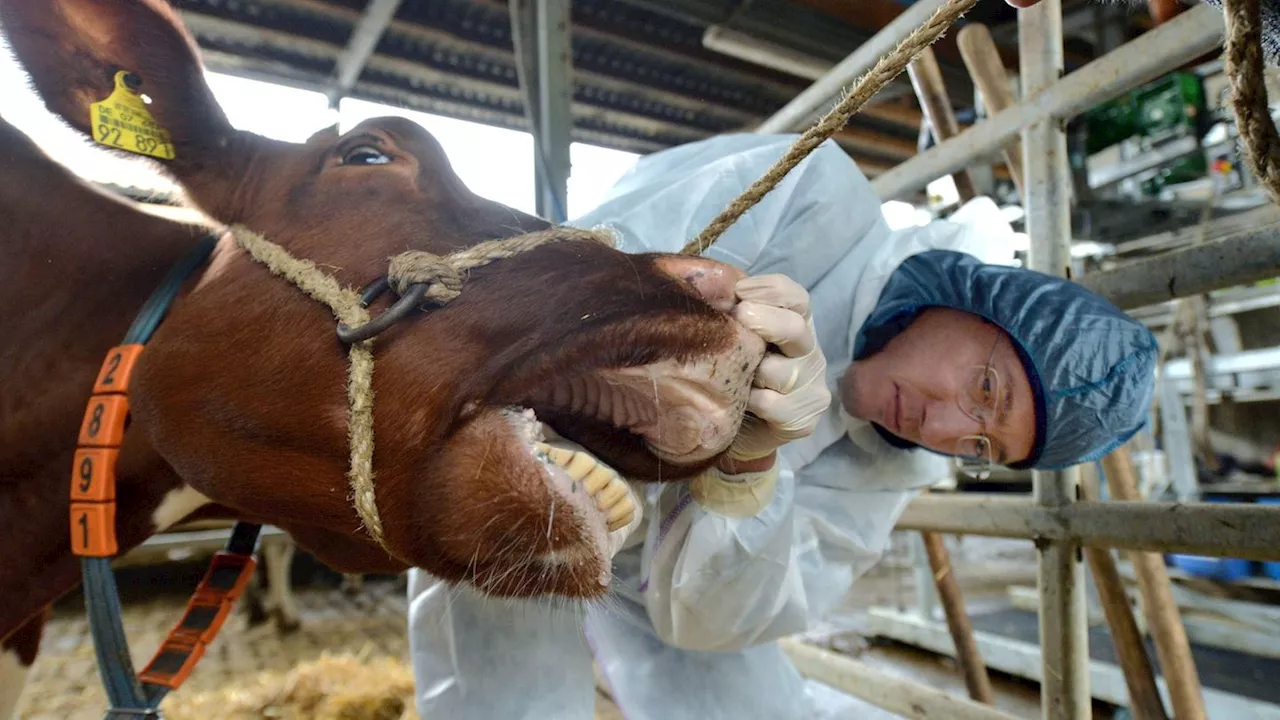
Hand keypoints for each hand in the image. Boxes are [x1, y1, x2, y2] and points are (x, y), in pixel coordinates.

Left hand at [723, 273, 830, 465]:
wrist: (737, 432)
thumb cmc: (734, 375)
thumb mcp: (733, 339)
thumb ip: (729, 312)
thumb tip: (708, 286)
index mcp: (795, 325)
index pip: (797, 298)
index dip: (771, 289)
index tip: (740, 292)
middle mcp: (809, 353)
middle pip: (795, 328)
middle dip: (763, 320)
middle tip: (738, 318)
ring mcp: (811, 387)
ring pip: (779, 370)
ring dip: (749, 370)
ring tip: (731, 375)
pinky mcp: (803, 419)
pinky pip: (771, 404)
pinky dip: (750, 402)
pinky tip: (738, 403)